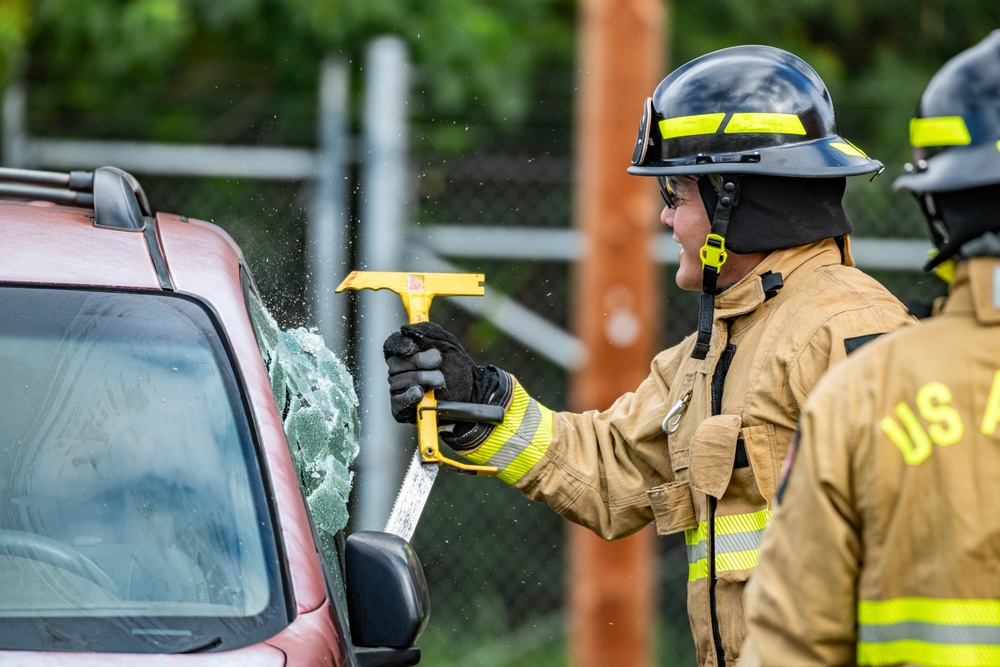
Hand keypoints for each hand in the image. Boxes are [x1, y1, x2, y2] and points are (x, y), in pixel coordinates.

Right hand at [383, 322, 510, 449]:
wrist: (472, 394)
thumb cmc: (457, 367)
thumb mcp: (446, 343)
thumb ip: (426, 333)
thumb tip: (405, 329)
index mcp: (407, 352)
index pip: (392, 345)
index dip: (399, 345)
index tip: (412, 347)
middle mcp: (399, 371)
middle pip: (395, 364)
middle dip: (418, 362)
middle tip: (438, 363)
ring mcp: (399, 390)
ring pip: (397, 382)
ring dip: (421, 379)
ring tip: (440, 381)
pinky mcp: (402, 409)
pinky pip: (397, 403)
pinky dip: (408, 397)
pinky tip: (419, 393)